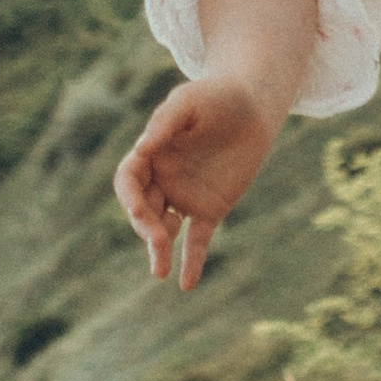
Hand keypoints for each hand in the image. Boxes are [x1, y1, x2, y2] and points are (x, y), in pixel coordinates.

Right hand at [113, 72, 282, 288]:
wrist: (253, 105)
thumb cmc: (217, 96)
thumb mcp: (190, 102)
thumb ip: (166, 122)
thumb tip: (142, 148)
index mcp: (151, 152)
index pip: (128, 181)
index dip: (129, 198)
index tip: (140, 211)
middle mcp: (162, 178)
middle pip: (143, 209)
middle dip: (146, 227)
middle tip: (159, 239)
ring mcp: (185, 196)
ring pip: (164, 229)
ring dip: (159, 249)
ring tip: (161, 271)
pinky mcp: (210, 209)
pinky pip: (196, 240)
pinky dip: (191, 262)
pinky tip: (186, 284)